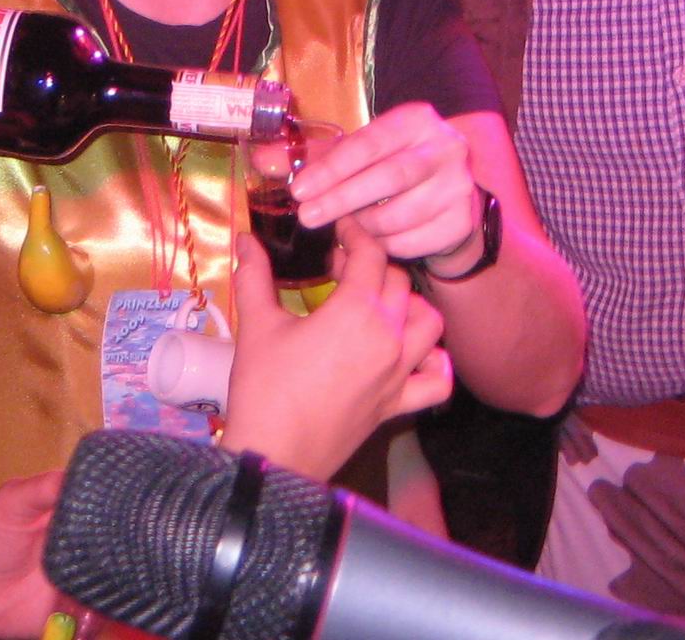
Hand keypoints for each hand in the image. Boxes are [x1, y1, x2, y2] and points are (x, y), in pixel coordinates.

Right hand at [221, 223, 451, 479]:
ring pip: (428, 322)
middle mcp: (388, 337)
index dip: (355, 234)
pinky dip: (433, 363)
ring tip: (378, 305)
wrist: (275, 454)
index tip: (339, 231)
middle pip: (397, 282)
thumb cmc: (264, 388)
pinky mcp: (397, 404)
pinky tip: (413, 354)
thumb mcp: (257, 325)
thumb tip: (247, 240)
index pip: (370, 254)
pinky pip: (437, 380)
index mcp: (357, 311)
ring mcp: (398, 373)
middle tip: (339, 270)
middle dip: (372, 266)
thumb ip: (256, 276)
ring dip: (409, 305)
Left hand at [287, 103, 481, 269]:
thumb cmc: (392, 169)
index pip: (369, 143)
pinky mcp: (462, 222)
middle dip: (342, 200)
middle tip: (307, 218)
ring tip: (341, 233)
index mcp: (416, 120)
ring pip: (401, 214)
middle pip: (389, 177)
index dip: (331, 168)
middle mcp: (446, 148)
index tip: (299, 190)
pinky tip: (370, 245)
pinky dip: (385, 247)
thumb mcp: (357, 155)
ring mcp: (459, 186)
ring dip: (363, 228)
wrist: (448, 198)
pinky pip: (414, 241)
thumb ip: (313, 157)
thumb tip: (262, 161)